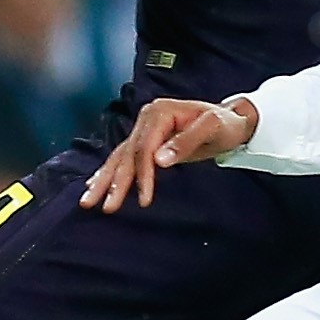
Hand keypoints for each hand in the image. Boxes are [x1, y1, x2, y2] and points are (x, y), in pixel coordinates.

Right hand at [79, 95, 255, 212]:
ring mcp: (144, 129)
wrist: (231, 120)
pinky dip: (109, 172)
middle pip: (126, 154)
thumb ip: (186, 143)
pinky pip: (123, 157)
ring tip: (88, 201)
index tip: (144, 199)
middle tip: (104, 206)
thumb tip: (159, 161)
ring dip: (104, 180)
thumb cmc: (224, 124)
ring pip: (120, 157)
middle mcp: (147, 118)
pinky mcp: (146, 140)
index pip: (144, 148)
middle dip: (114, 182)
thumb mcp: (212, 129)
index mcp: (159, 112)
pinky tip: (95, 183)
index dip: (142, 174)